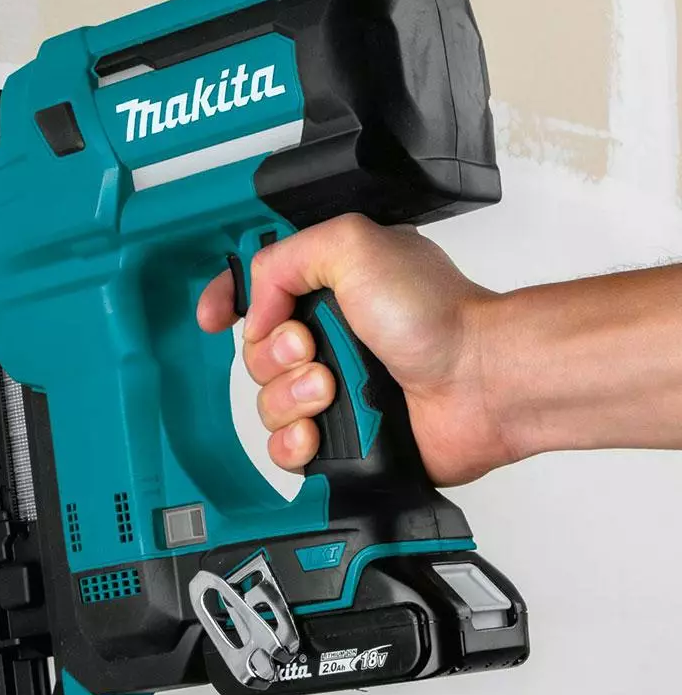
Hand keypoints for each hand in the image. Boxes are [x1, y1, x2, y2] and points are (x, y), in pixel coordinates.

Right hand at [197, 214, 514, 485]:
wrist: (479, 382)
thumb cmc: (436, 316)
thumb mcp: (352, 246)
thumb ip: (284, 258)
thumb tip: (256, 307)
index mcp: (330, 288)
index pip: (258, 291)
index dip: (229, 303)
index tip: (214, 316)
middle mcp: (330, 339)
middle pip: (254, 354)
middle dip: (273, 354)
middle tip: (310, 347)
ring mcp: (335, 389)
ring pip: (266, 403)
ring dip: (290, 397)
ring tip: (330, 387)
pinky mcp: (342, 437)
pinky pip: (285, 448)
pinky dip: (294, 442)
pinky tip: (318, 430)